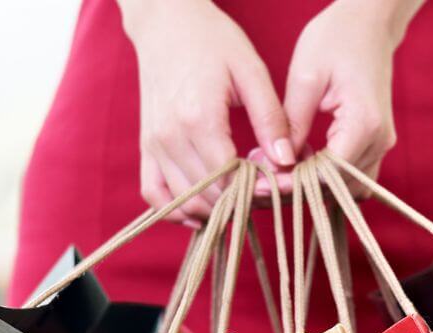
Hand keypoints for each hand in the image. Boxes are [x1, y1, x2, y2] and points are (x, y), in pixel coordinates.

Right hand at [121, 0, 294, 224]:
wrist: (165, 22)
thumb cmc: (212, 40)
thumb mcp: (251, 71)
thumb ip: (270, 119)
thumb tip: (286, 161)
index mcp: (199, 118)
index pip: (229, 178)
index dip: (258, 190)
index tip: (280, 186)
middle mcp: (171, 137)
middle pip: (208, 194)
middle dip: (242, 202)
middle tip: (268, 192)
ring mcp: (154, 145)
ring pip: (184, 201)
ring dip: (216, 210)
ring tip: (243, 197)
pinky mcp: (146, 147)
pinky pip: (155, 195)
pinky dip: (178, 210)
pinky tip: (205, 208)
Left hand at [282, 0, 423, 193]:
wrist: (370, 23)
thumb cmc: (336, 39)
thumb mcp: (305, 78)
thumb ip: (293, 124)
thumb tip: (278, 162)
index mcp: (363, 122)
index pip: (329, 173)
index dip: (295, 182)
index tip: (264, 182)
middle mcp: (379, 140)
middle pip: (338, 186)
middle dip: (302, 188)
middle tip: (265, 179)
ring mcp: (382, 143)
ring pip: (347, 188)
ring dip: (316, 187)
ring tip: (282, 173)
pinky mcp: (376, 143)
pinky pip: (353, 176)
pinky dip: (329, 178)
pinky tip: (302, 164)